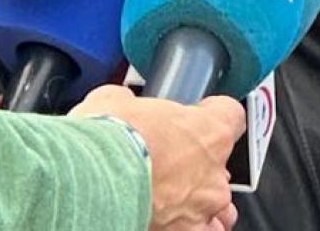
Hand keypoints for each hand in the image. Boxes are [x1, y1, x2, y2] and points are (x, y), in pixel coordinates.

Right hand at [70, 86, 244, 230]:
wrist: (89, 179)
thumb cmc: (106, 140)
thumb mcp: (115, 101)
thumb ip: (130, 102)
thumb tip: (120, 102)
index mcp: (208, 130)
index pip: (230, 114)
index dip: (212, 114)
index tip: (197, 115)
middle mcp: (213, 170)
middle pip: (221, 163)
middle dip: (197, 163)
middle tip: (167, 162)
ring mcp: (203, 205)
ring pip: (220, 206)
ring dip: (203, 201)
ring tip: (178, 200)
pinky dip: (194, 227)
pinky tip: (176, 224)